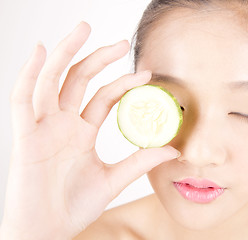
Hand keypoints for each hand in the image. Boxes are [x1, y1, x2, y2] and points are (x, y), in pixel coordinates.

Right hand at [0, 22, 178, 239]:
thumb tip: (173, 150)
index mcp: (82, 133)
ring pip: (52, 80)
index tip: (145, 73)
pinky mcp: (24, 136)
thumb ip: (139, 163)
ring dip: (66, 53)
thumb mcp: (112, 180)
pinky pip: (22, 99)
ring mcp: (42, 127)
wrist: (46, 231)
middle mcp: (62, 124)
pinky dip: (28, 73)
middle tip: (122, 43)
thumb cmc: (73, 206)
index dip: (123, 83)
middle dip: (98, 57)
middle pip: (78, 80)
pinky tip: (38, 50)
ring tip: (84, 28)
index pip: (104, 98)